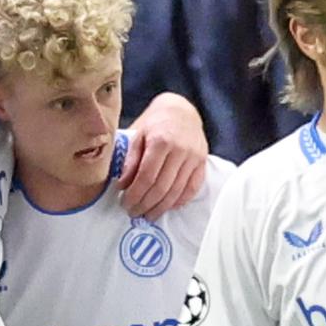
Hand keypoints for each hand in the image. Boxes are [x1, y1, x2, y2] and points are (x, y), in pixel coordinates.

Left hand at [119, 94, 207, 218]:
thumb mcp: (138, 135)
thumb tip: (123, 185)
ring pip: (176, 192)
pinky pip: (192, 188)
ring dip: (161, 208)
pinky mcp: (202, 163)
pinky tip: (167, 207)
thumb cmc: (156, 123)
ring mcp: (194, 158)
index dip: (135, 195)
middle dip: (145, 205)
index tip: (125, 204)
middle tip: (134, 213)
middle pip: (161, 187)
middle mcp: (180, 150)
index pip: (146, 177)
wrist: (181, 110)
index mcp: (161, 141)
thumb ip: (131, 160)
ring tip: (148, 215)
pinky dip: (179, 201)